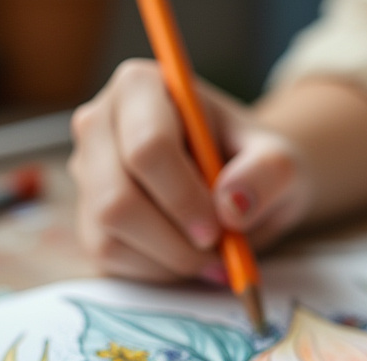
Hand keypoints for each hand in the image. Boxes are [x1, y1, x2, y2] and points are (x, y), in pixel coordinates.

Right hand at [68, 59, 311, 282]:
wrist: (243, 183)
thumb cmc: (254, 163)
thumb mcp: (280, 161)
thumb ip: (268, 173)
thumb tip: (231, 205)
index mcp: (140, 86)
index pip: (147, 148)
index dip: (184, 198)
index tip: (221, 225)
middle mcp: (99, 123)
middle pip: (116, 198)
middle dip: (174, 238)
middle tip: (217, 249)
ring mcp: (86, 171)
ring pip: (108, 232)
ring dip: (168, 258)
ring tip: (210, 253)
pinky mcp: (87, 215)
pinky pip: (108, 256)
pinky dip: (156, 269)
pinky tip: (187, 256)